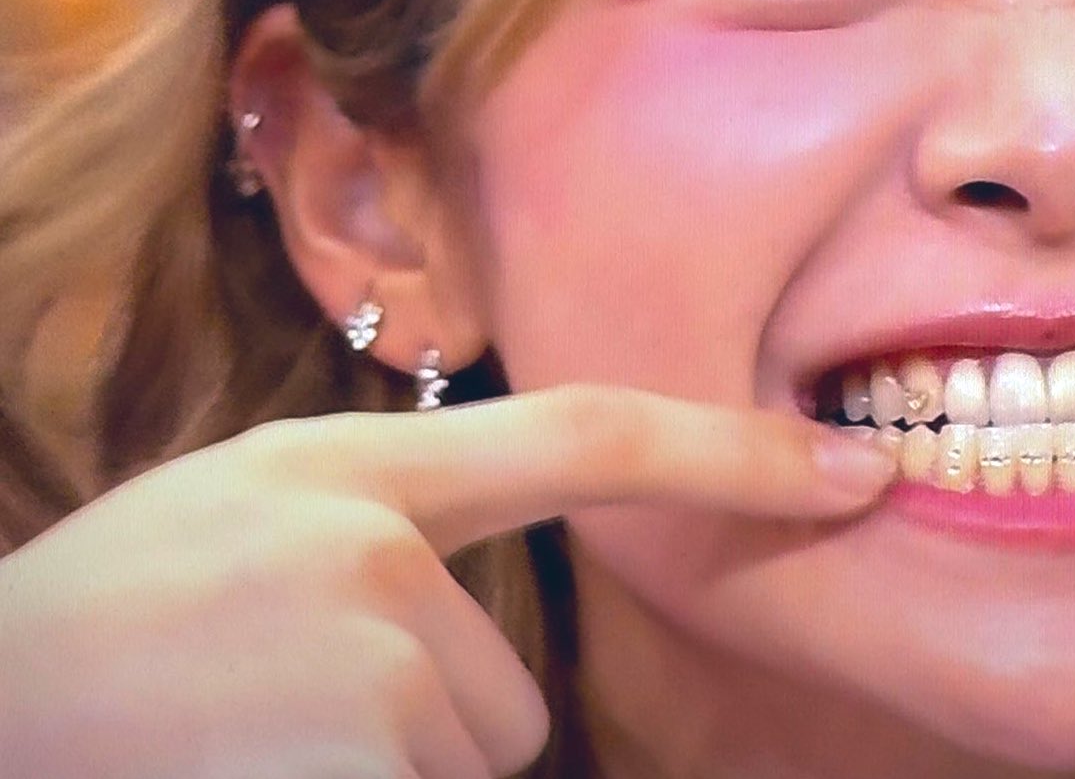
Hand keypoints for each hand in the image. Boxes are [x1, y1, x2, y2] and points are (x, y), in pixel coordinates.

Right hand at [0, 386, 895, 778]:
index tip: (856, 475)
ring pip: (462, 766)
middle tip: (275, 710)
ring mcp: (364, 675)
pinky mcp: (357, 769)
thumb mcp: (248, 514)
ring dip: (383, 771)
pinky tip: (254, 769)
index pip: (587, 440)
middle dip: (423, 725)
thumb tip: (482, 622)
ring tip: (253, 739)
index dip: (734, 456)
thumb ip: (385, 531)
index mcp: (349, 473)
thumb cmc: (107, 616)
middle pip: (508, 696)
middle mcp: (373, 559)